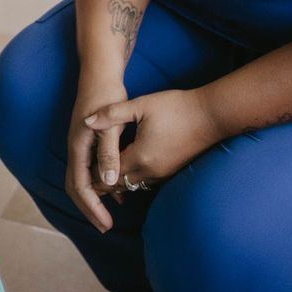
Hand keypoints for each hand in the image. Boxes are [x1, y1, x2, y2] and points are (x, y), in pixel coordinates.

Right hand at [66, 71, 129, 232]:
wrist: (99, 71)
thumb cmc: (106, 94)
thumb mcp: (112, 125)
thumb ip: (109, 153)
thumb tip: (107, 182)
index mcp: (78, 146)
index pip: (80, 186)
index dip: (92, 207)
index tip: (105, 225)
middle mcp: (76, 148)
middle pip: (77, 186)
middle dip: (90, 208)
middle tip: (105, 227)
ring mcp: (81, 144)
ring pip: (83, 179)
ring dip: (96, 198)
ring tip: (110, 215)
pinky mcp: (89, 140)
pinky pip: (91, 168)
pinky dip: (101, 183)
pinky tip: (119, 189)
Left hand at [86, 88, 223, 188]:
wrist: (212, 115)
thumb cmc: (176, 107)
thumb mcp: (141, 105)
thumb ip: (112, 114)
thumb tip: (87, 121)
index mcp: (140, 157)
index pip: (109, 175)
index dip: (93, 175)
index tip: (79, 174)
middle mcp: (151, 172)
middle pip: (120, 185)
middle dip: (103, 183)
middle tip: (86, 182)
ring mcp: (164, 174)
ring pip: (134, 185)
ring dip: (118, 183)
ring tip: (102, 179)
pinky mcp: (172, 171)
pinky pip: (146, 182)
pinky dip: (133, 179)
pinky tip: (127, 172)